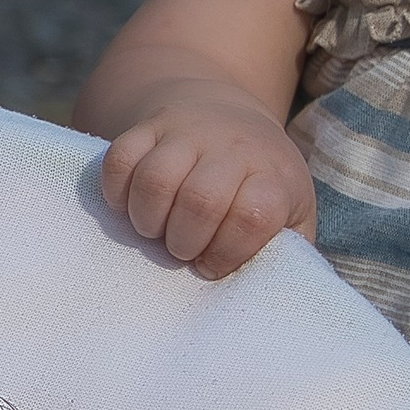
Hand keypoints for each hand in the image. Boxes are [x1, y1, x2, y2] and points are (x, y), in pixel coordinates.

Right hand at [99, 83, 314, 279]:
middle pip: (200, 201)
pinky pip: (120, 159)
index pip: (252, 216)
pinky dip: (117, 194)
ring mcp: (187, 132)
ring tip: (156, 231)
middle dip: (184, 241)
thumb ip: (287, 252)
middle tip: (183, 250)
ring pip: (155, 179)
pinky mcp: (149, 126)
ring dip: (148, 220)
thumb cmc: (261, 183)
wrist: (231, 119)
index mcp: (272, 174)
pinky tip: (131, 206)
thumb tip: (273, 289)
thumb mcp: (292, 214)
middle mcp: (231, 147)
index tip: (213, 265)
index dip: (228, 252)